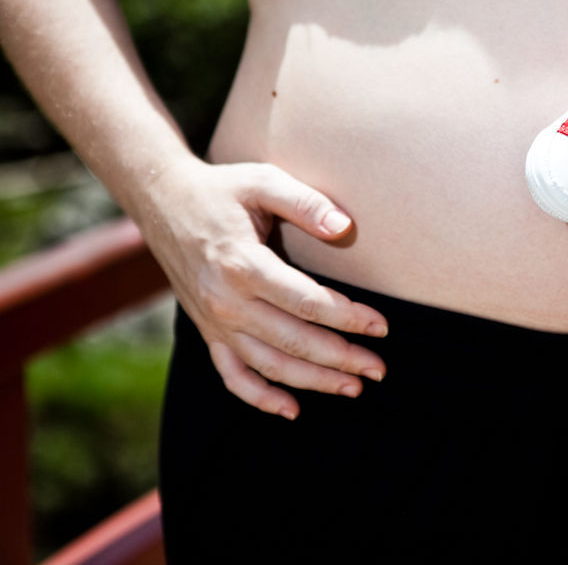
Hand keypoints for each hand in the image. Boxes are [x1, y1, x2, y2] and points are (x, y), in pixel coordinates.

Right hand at [137, 159, 388, 418]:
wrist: (163, 202)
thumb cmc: (223, 190)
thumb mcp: (263, 181)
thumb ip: (305, 203)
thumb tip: (344, 227)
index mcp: (243, 265)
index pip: (307, 302)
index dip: (348, 318)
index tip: (382, 327)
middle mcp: (226, 301)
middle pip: (293, 341)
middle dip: (341, 358)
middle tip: (379, 369)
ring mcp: (214, 322)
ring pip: (269, 365)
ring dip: (312, 381)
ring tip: (353, 387)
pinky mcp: (206, 331)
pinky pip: (232, 374)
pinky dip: (260, 397)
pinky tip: (292, 409)